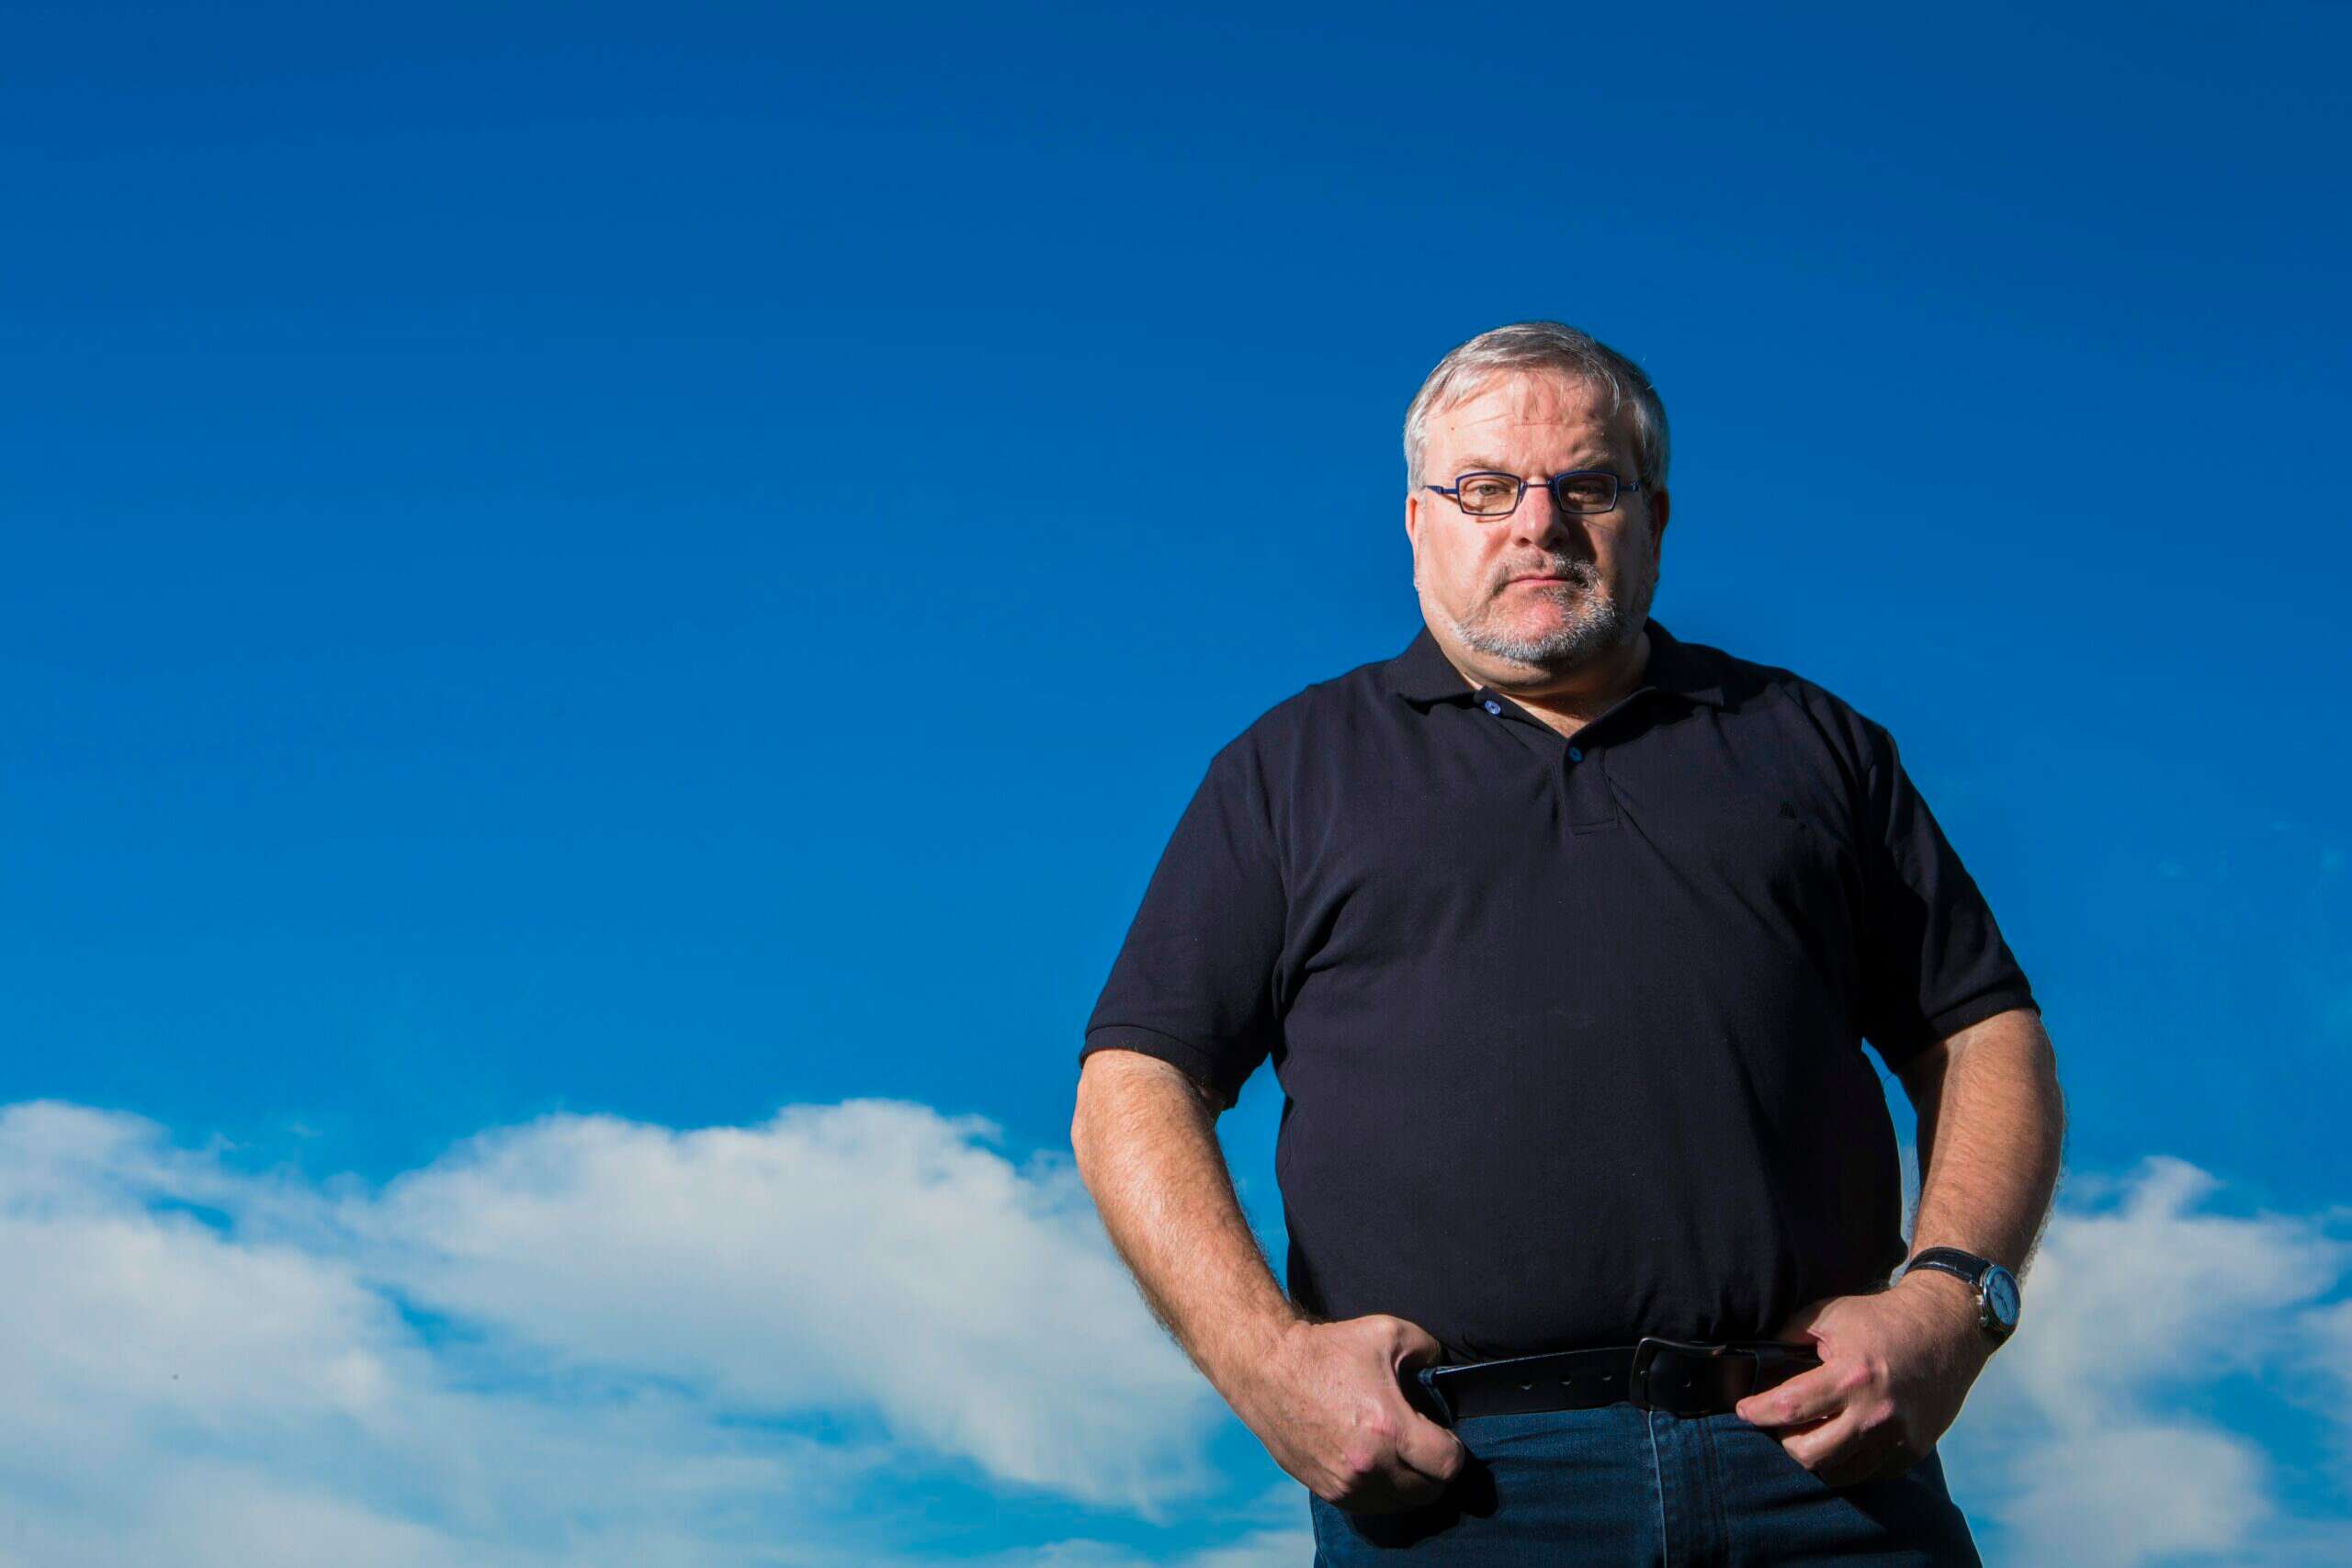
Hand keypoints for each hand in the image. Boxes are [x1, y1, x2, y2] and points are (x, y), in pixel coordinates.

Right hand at [1231, 1314, 1467, 1513]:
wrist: (1268, 1369)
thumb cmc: (1328, 1349)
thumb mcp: (1387, 1332)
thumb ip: (1428, 1350)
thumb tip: (1440, 1371)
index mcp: (1388, 1427)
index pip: (1447, 1464)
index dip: (1453, 1450)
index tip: (1444, 1437)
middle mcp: (1369, 1465)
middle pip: (1428, 1492)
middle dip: (1434, 1470)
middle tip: (1425, 1446)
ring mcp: (1346, 1483)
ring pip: (1400, 1504)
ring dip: (1408, 1484)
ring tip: (1400, 1455)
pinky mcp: (1327, 1490)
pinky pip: (1370, 1506)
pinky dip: (1381, 1491)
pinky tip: (1376, 1464)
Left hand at [1731, 1272, 1992, 1487]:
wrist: (1945, 1331)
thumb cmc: (1880, 1319)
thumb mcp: (1828, 1314)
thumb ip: (1788, 1338)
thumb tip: (1757, 1364)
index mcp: (1851, 1375)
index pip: (1790, 1407)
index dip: (1758, 1412)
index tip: (1744, 1410)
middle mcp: (1875, 1413)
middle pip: (1810, 1455)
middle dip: (1785, 1441)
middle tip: (1780, 1424)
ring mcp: (1897, 1437)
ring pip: (1838, 1473)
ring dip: (1815, 1457)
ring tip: (1808, 1433)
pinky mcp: (1912, 1451)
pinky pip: (1867, 1473)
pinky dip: (1846, 1462)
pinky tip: (1840, 1438)